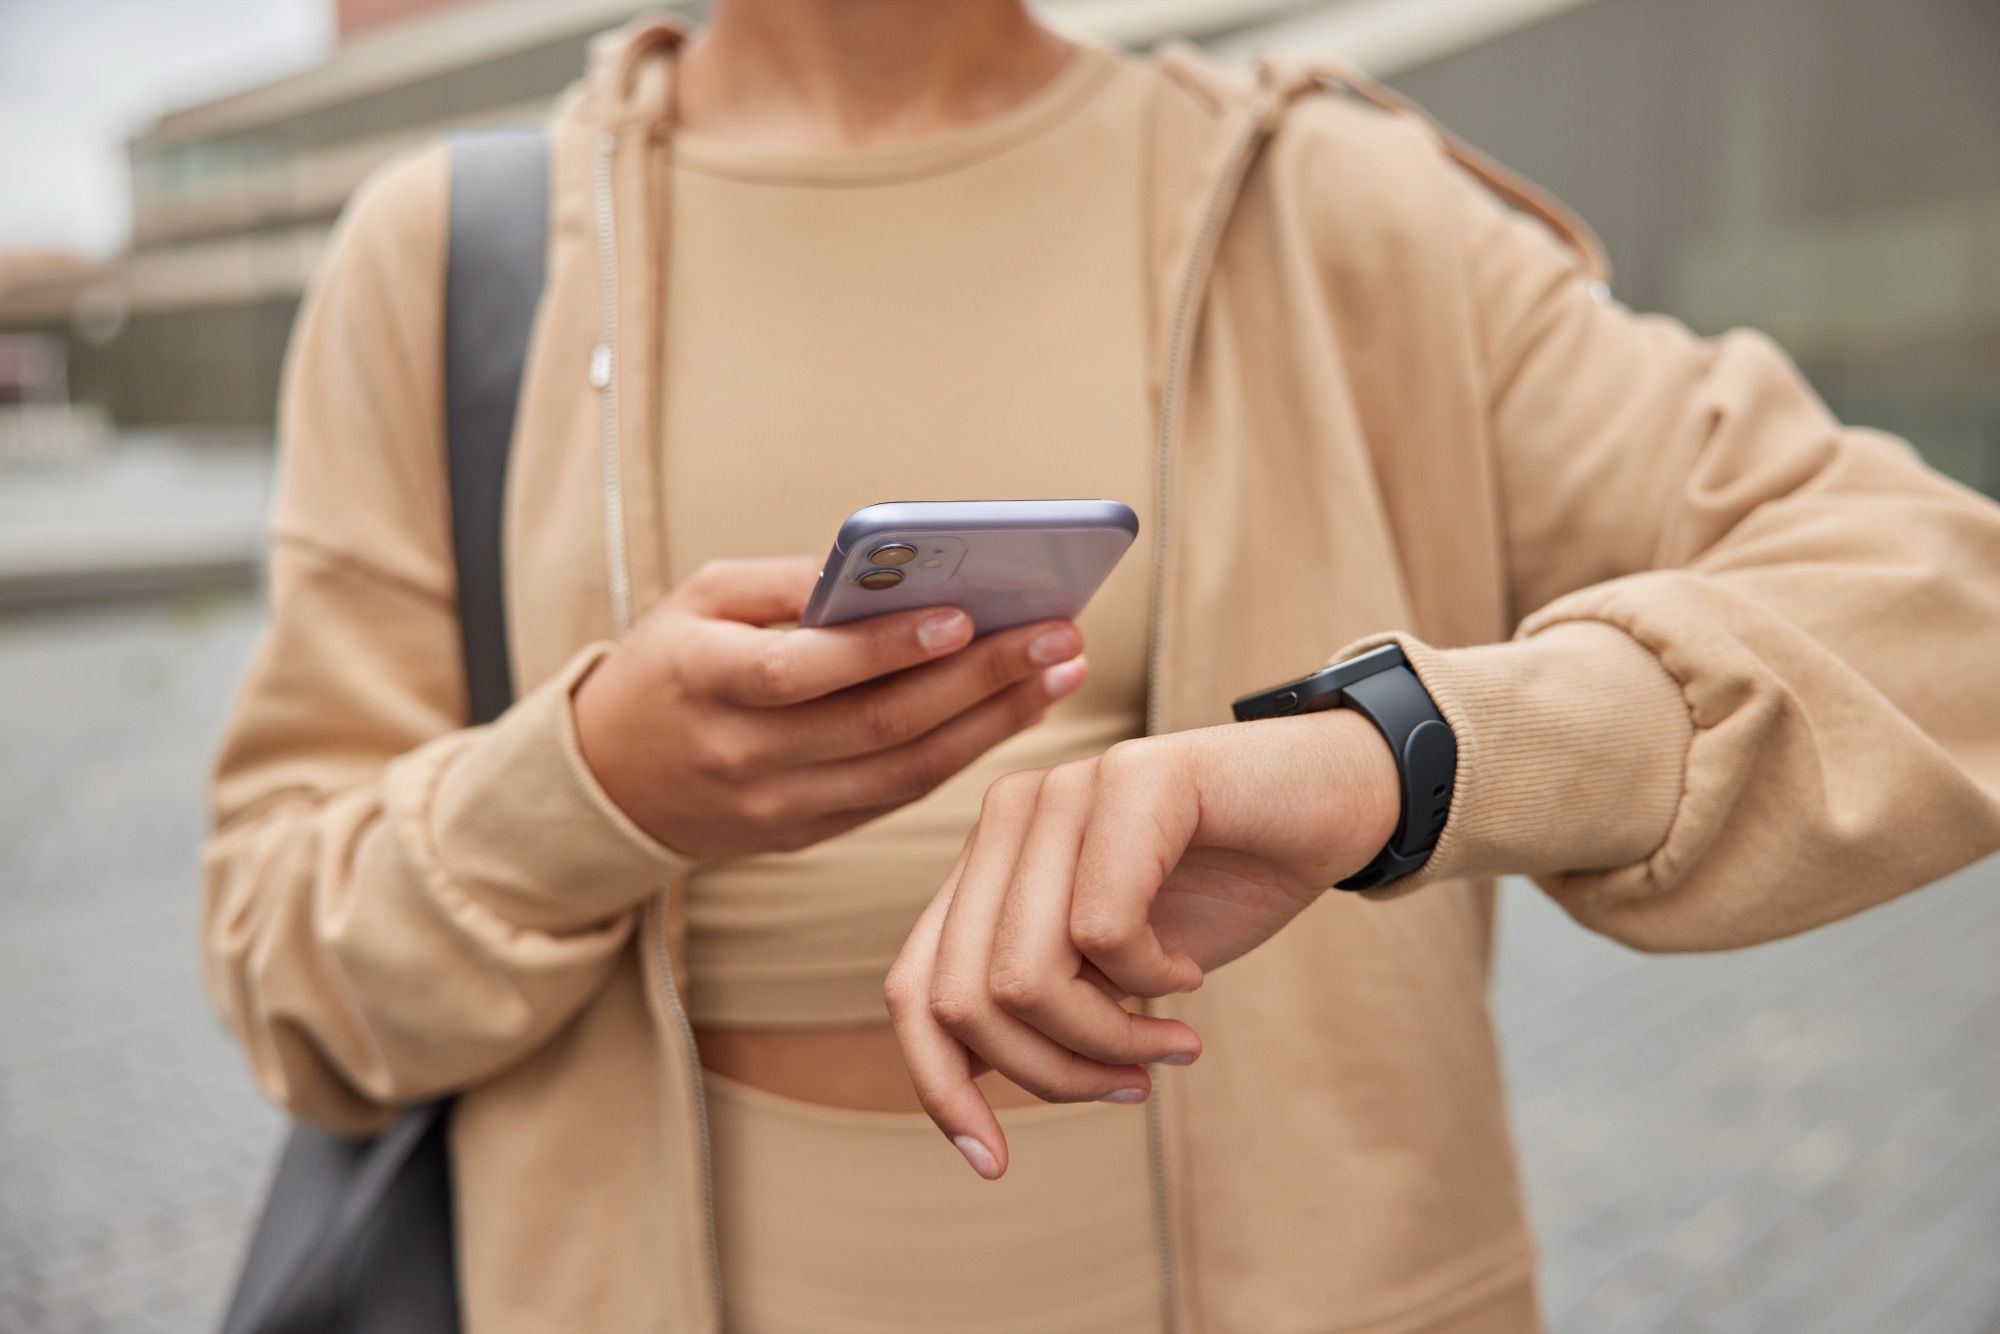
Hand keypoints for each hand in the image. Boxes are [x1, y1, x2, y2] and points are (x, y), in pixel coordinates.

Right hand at [573, 557, 1086, 858]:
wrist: (612, 781)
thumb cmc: (669, 665)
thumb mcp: (701, 600)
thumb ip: (788, 582)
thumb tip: (890, 564)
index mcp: (704, 681)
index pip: (802, 671)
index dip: (883, 647)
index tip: (963, 613)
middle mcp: (743, 756)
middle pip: (878, 724)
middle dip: (980, 679)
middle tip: (1058, 637)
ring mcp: (778, 807)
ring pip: (905, 771)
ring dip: (994, 722)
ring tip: (1060, 672)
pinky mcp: (807, 835)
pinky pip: (899, 794)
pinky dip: (964, 751)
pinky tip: (1015, 710)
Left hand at [884, 709, 1398, 1178]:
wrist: (1334, 800)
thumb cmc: (1222, 888)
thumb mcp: (1111, 972)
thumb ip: (1039, 1010)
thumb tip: (966, 1104)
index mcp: (990, 862)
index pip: (913, 988)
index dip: (939, 1087)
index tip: (993, 1163)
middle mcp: (1009, 817)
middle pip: (962, 998)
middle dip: (1051, 1072)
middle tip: (1133, 1082)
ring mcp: (1062, 789)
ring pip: (1025, 976)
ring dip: (1107, 1039)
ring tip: (1171, 1039)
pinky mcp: (1130, 777)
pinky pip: (1101, 930)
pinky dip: (1149, 981)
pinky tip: (1188, 973)